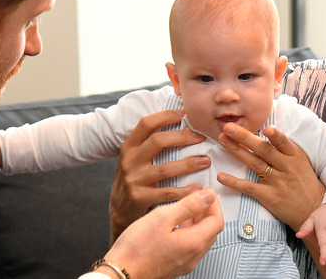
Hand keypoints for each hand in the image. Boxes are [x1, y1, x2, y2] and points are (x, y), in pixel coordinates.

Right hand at [102, 187, 223, 278]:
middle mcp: (193, 256)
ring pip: (200, 239)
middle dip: (207, 212)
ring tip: (186, 207)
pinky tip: (175, 224)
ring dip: (198, 222)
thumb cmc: (137, 247)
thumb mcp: (163, 217)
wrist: (121, 273)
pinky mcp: (174, 266)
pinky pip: (189, 247)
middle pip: (211, 231)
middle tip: (198, 197)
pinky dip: (188, 232)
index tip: (207, 192)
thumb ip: (189, 205)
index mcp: (194, 243)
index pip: (217, 221)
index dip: (214, 204)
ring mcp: (184, 263)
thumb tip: (208, 196)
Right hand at [109, 110, 211, 241]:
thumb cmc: (134, 179)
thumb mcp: (135, 158)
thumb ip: (149, 143)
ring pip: (165, 168)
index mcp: (129, 146)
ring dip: (189, 164)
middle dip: (183, 137)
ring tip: (206, 161)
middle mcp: (130, 160)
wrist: (119, 210)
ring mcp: (134, 179)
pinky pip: (167, 192)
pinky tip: (198, 188)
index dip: (165, 116)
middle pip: (158, 141)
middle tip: (201, 137)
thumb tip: (177, 120)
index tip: (184, 114)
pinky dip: (185, 190)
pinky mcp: (140, 198)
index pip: (146, 124)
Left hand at [216, 123, 324, 229]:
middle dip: (245, 137)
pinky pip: (249, 187)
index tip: (265, 127)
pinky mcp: (269, 197)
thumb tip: (266, 130)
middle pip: (264, 150)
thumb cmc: (304, 182)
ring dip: (236, 150)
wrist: (314, 209)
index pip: (283, 143)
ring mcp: (277, 182)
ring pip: (255, 163)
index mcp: (295, 156)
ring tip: (222, 140)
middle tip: (228, 127)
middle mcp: (286, 167)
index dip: (275, 135)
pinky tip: (221, 176)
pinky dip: (234, 182)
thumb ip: (285, 148)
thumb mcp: (301, 162)